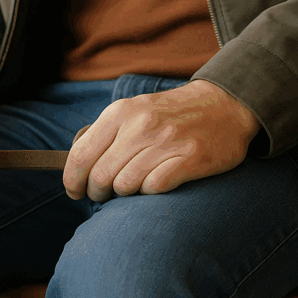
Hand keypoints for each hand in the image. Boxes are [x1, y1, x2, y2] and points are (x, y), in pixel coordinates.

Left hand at [64, 79, 260, 201]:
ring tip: (131, 188)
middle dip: (96, 192)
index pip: (81, 156)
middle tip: (103, 194)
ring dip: (123, 193)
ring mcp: (167, 142)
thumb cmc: (169, 114)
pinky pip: (154, 187)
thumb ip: (104, 135)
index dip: (72, 181)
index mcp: (120, 113)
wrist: (225, 103)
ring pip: (124, 185)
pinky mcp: (191, 158)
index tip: (75, 191)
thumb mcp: (132, 111)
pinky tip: (153, 184)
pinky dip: (148, 192)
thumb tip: (75, 167)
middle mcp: (140, 126)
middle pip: (100, 176)